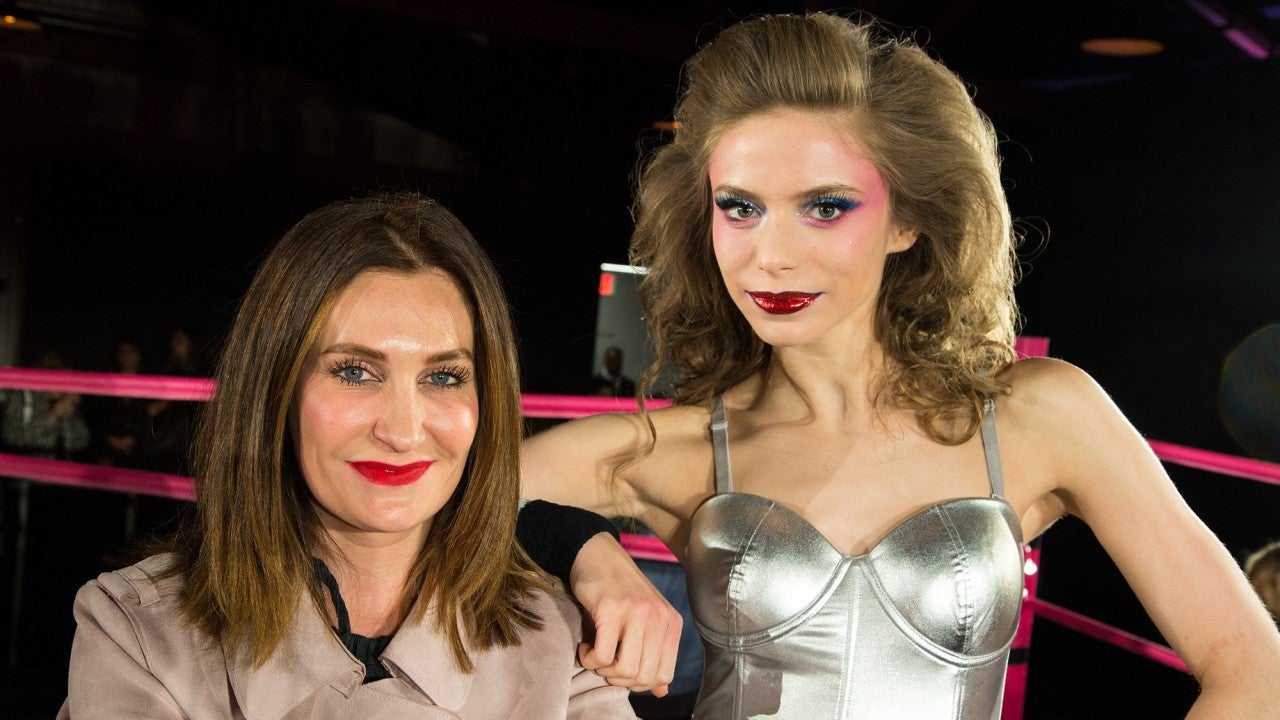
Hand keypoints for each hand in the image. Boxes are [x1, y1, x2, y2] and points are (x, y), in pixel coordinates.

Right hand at [569, 533, 682, 695]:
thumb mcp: (645, 621)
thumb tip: (662, 692)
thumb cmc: (619, 591)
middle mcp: (659, 618)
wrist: (597, 554)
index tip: (621, 671)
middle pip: (644, 677)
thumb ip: (654, 654)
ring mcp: (636, 612)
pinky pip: (603, 655)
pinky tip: (585, 646)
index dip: (640, 684)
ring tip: (595, 654)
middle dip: (619, 680)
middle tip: (605, 665)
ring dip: (603, 670)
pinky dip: (590, 659)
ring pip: (625, 669)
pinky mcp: (611, 609)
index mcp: (671, 623)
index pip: (664, 676)